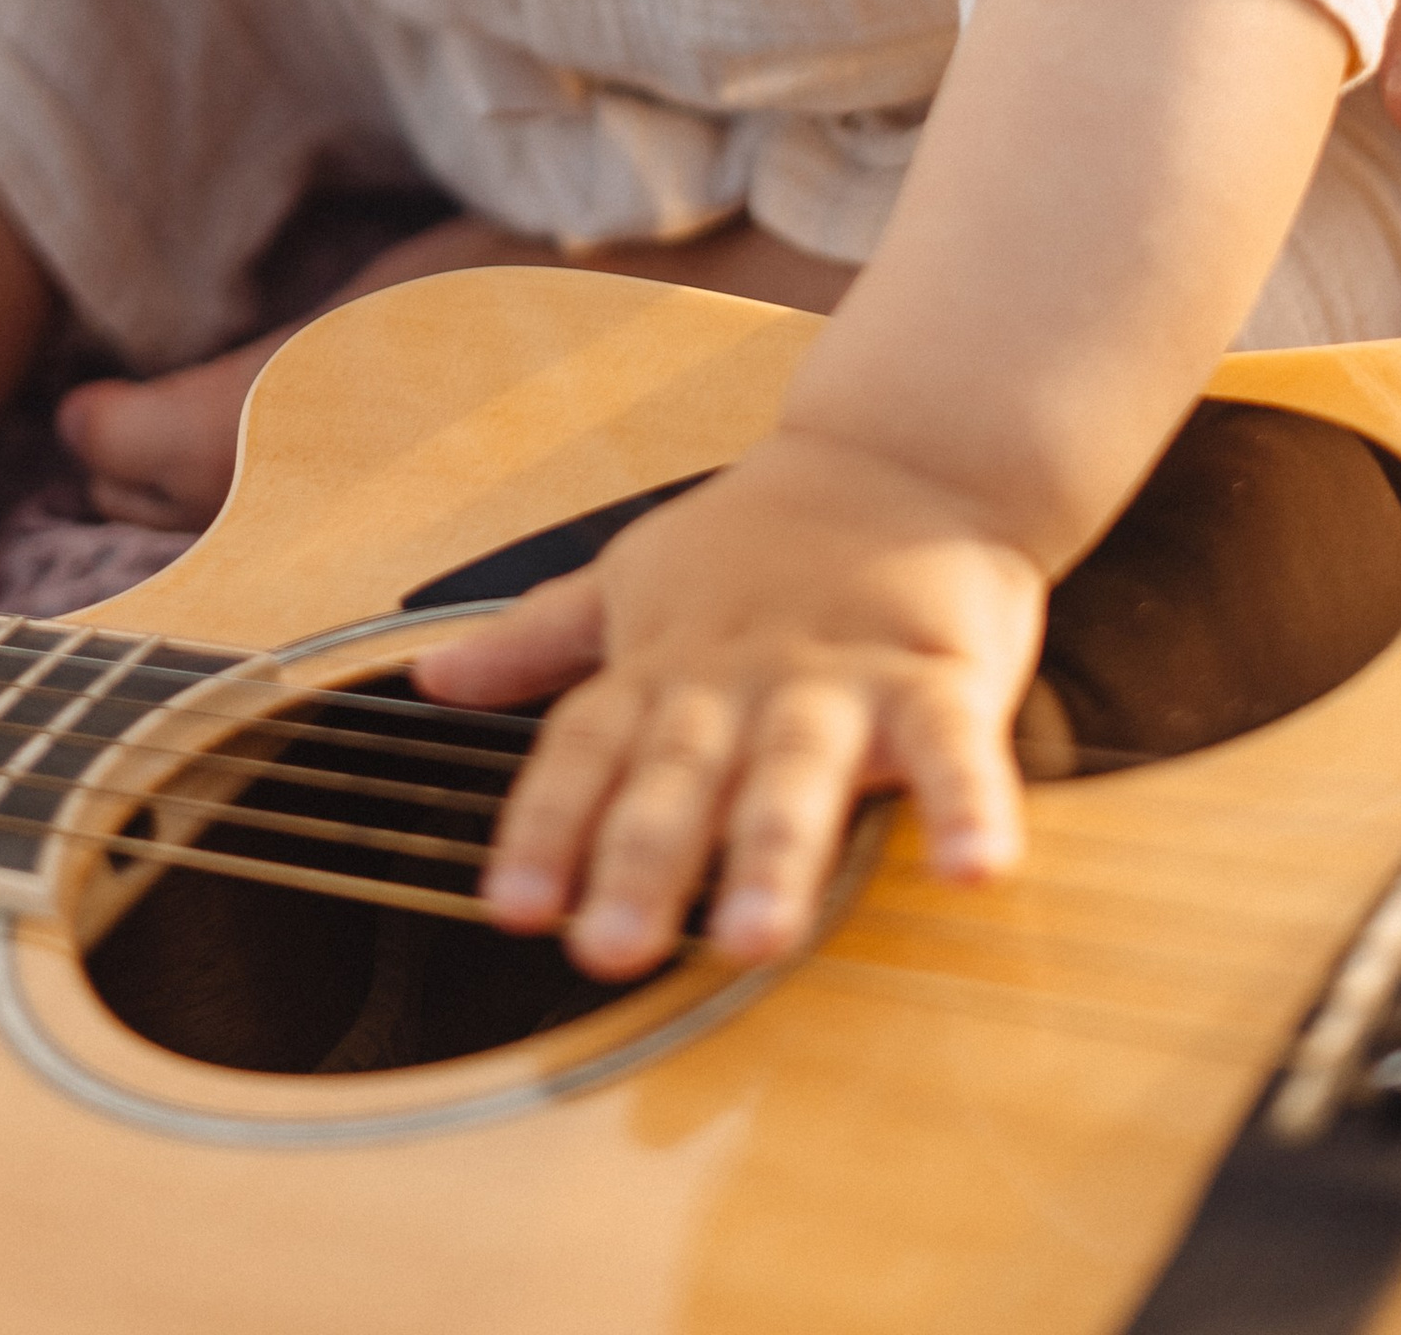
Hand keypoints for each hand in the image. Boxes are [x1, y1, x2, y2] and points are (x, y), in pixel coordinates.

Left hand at [411, 427, 1044, 980]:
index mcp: (667, 662)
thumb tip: (428, 679)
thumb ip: (539, 640)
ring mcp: (840, 676)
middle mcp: (741, 676)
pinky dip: (968, 807)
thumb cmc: (762, 536)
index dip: (546, 826)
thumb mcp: (635, 578)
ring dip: (775, 853)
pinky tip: (972, 873)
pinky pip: (956, 748)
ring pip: (800, 771)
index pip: (588, 746)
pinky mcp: (939, 675)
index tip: (509, 908)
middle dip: (642, 860)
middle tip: (607, 950)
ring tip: (754, 940)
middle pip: (682, 772)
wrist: (903, 450)